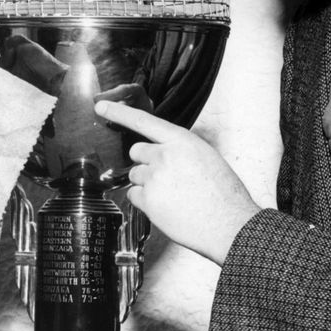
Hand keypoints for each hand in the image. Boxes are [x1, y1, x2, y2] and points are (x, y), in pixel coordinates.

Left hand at [94, 100, 258, 264]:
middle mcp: (164, 155)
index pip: (143, 121)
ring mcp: (153, 177)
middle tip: (167, 177)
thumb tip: (164, 151)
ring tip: (172, 195)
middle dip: (146, 162)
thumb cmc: (223, 194)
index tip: (101, 107)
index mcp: (182, 141)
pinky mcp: (147, 199)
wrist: (229, 223)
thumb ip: (181, 150)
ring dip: (147, 184)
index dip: (119, 112)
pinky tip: (166, 207)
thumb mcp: (207, 157)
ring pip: (135, 176)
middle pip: (137, 152)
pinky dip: (145, 201)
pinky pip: (133, 195)